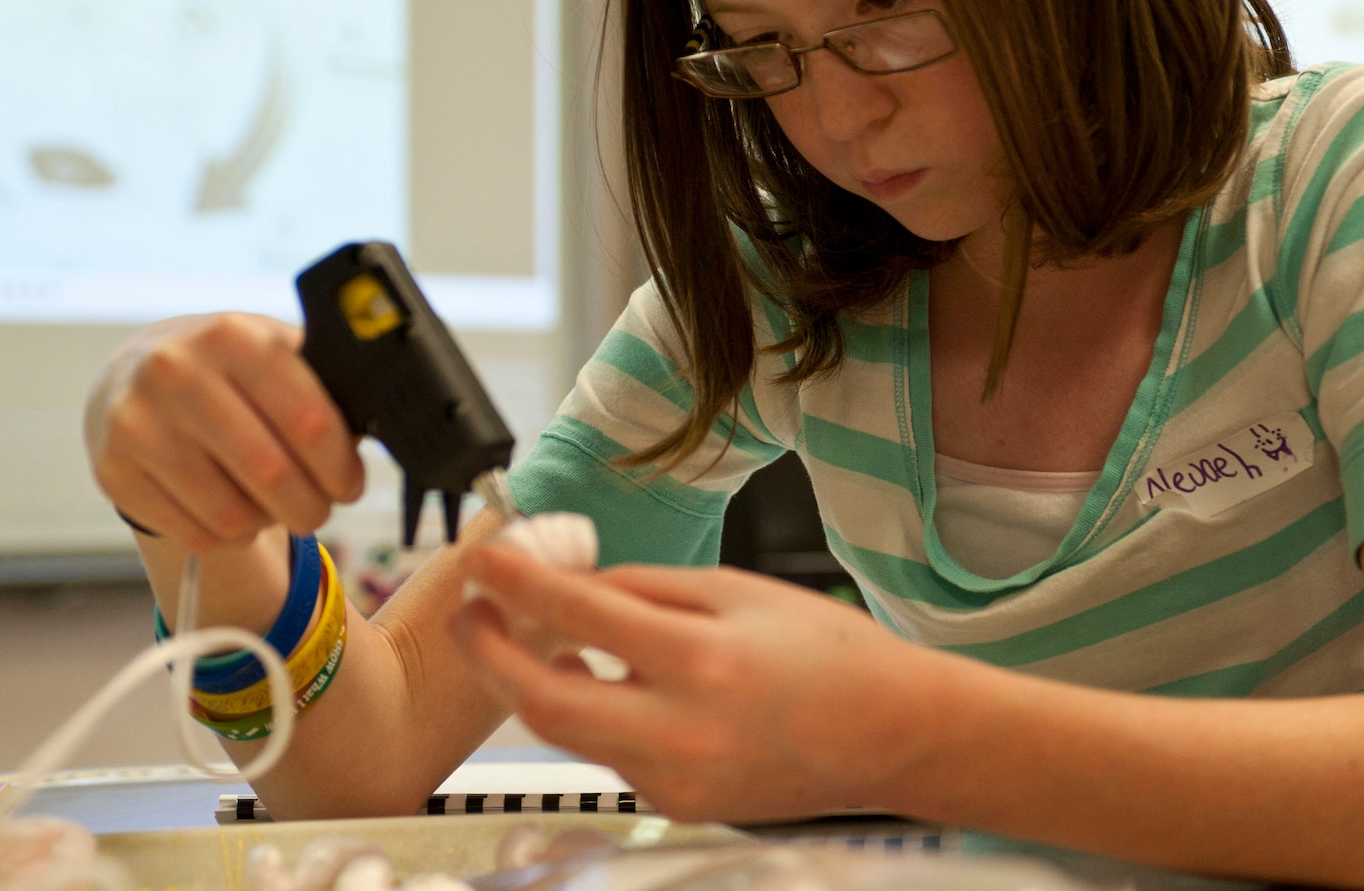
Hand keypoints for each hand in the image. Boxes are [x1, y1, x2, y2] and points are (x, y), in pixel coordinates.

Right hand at [84, 313, 364, 551]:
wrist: (130, 374)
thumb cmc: (225, 369)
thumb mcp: (271, 352)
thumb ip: (323, 383)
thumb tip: (384, 425)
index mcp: (235, 337)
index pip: (309, 419)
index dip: (341, 466)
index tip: (351, 485)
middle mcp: (178, 373)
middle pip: (272, 474)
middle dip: (311, 506)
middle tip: (319, 508)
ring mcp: (138, 423)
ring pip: (232, 514)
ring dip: (268, 523)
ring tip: (273, 506)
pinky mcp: (113, 471)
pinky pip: (195, 534)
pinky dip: (226, 536)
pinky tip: (230, 511)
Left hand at [452, 550, 951, 822]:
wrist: (892, 736)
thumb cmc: (832, 656)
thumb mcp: (738, 591)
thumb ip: (647, 588)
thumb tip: (572, 583)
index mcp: (702, 660)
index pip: (578, 614)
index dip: (517, 583)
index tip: (484, 559)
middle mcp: (681, 731)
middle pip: (543, 700)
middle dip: (490, 654)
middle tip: (472, 613)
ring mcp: (676, 779)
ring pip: (571, 731)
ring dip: (536, 683)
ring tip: (526, 637)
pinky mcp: (677, 803)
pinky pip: (610, 752)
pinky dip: (589, 712)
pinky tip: (595, 677)